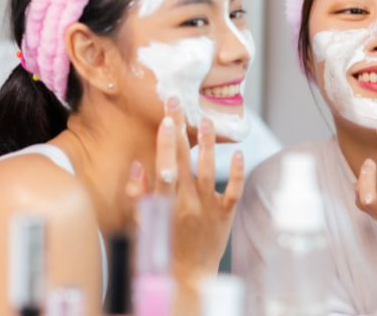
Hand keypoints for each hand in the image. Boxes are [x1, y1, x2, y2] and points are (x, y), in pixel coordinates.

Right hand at [126, 96, 243, 284]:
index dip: (164, 142)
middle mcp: (187, 202)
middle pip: (183, 160)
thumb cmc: (162, 245)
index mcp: (165, 205)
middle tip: (177, 102)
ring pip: (209, 169)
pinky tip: (238, 154)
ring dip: (207, 143)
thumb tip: (138, 166)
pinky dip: (237, 172)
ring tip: (206, 120)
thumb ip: (139, 195)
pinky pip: (234, 190)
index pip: (164, 167)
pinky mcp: (225, 213)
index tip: (165, 119)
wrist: (187, 275)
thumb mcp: (143, 223)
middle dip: (179, 130)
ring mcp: (208, 207)